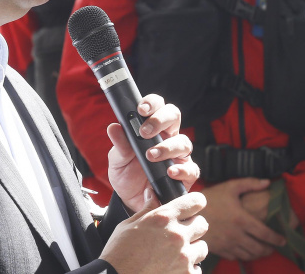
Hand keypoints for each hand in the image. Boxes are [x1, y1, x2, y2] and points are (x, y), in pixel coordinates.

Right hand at [101, 188, 207, 273]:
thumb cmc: (119, 251)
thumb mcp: (129, 224)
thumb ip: (147, 209)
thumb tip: (152, 195)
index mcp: (163, 217)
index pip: (195, 202)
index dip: (195, 203)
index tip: (193, 206)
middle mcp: (177, 235)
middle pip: (202, 224)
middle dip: (193, 226)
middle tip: (181, 232)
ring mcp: (183, 256)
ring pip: (202, 247)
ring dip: (192, 248)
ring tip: (177, 252)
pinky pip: (197, 268)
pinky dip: (189, 268)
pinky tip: (175, 266)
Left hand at [107, 94, 199, 210]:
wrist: (130, 201)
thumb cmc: (126, 175)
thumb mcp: (117, 160)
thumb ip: (119, 144)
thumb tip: (113, 127)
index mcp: (152, 128)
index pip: (157, 106)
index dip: (152, 103)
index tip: (141, 110)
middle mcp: (168, 137)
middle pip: (174, 116)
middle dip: (161, 120)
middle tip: (145, 132)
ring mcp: (178, 155)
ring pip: (183, 142)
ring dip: (167, 147)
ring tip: (151, 156)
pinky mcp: (186, 175)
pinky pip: (191, 169)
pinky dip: (181, 169)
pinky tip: (169, 172)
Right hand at [202, 178, 285, 261]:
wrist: (188, 213)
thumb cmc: (210, 198)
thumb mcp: (230, 187)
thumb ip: (250, 184)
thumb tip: (267, 183)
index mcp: (242, 220)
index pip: (265, 234)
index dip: (277, 239)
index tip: (283, 240)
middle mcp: (237, 235)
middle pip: (259, 249)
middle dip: (269, 249)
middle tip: (273, 247)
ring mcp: (228, 244)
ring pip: (249, 255)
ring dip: (258, 254)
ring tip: (261, 250)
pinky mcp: (219, 250)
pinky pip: (236, 257)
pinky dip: (243, 256)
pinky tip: (245, 250)